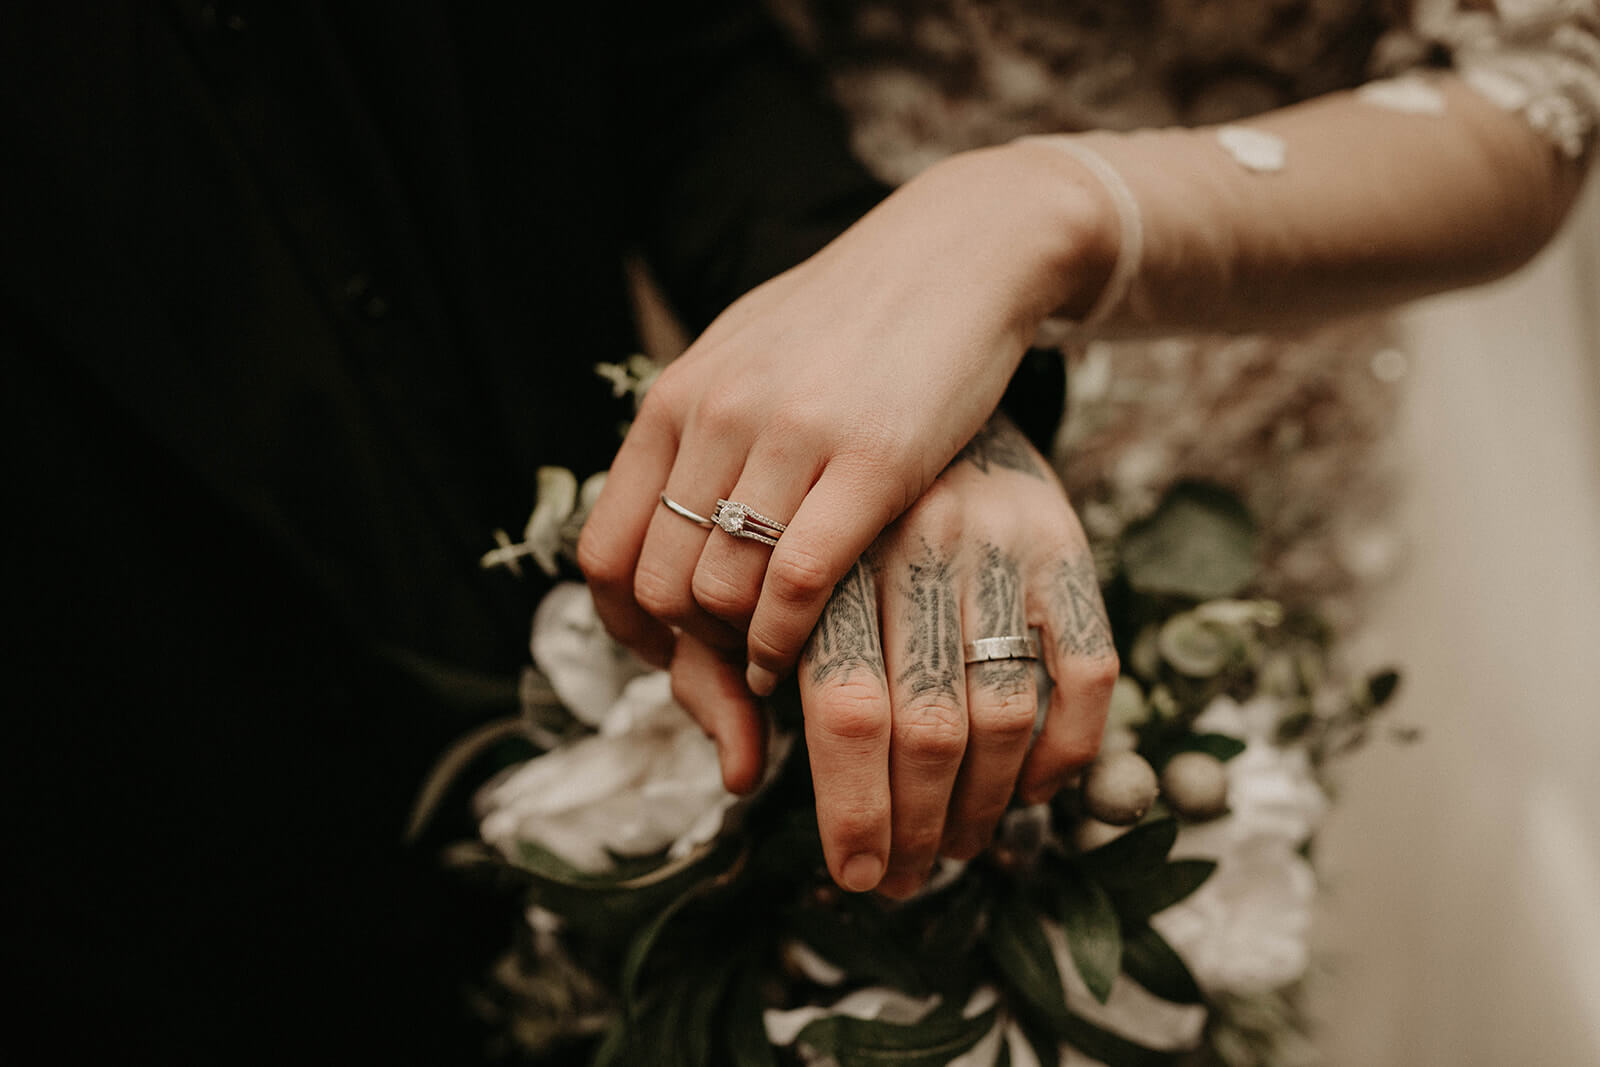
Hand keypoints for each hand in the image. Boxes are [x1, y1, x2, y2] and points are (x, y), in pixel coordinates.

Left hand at [577, 145, 1114, 686]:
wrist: (959, 249)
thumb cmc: (853, 319)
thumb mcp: (745, 360)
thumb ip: (697, 437)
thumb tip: (663, 525)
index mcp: (675, 398)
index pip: (605, 550)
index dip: (628, 627)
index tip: (669, 655)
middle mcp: (715, 414)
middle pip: (659, 585)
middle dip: (692, 652)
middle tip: (736, 670)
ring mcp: (791, 435)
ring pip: (722, 592)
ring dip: (743, 653)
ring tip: (773, 664)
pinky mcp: (873, 457)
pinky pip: (800, 581)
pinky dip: (790, 639)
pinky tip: (805, 653)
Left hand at [668, 414, 1118, 895]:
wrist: (924, 351)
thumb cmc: (831, 492)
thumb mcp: (775, 553)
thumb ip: (744, 660)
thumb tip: (740, 778)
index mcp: (834, 547)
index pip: (844, 710)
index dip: (852, 810)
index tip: (856, 873)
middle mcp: (920, 539)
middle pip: (927, 726)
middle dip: (917, 827)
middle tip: (906, 878)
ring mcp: (1002, 539)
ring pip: (1005, 712)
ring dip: (985, 806)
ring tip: (959, 845)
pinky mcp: (1067, 541)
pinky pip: (1087, 670)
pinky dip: (1068, 750)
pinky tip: (1032, 790)